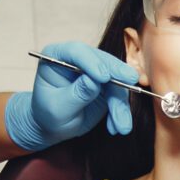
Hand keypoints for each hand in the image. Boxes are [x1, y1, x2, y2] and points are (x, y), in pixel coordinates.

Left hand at [4, 42, 140, 149]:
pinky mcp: (107, 85)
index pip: (76, 52)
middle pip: (103, 61)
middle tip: (131, 82)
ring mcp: (94, 71)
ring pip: (116, 80)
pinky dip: (120, 111)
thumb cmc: (48, 115)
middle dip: (118, 75)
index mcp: (57, 56)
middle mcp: (78, 59)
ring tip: (121, 126)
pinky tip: (116, 127)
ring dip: (120, 104)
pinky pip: (119, 95)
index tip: (104, 77)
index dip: (92, 62)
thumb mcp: (58, 108)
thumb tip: (94, 81)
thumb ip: (76, 94)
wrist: (53, 127)